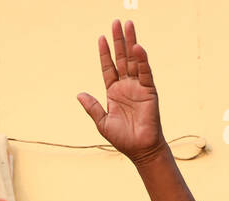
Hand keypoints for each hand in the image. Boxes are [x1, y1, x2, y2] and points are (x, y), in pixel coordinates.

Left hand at [77, 19, 164, 161]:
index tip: (101, 38)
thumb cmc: (122, 139)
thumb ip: (92, 107)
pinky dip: (142, 60)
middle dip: (118, 41)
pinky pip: (145, 72)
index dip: (104, 53)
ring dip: (131, 43)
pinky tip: (137, 47)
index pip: (108, 67)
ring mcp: (138, 87)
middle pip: (121, 58)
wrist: (140, 150)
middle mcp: (126, 86)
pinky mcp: (149, 91)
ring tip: (128, 25)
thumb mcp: (102, 123)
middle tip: (116, 22)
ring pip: (134, 60)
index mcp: (113, 92)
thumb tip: (79, 94)